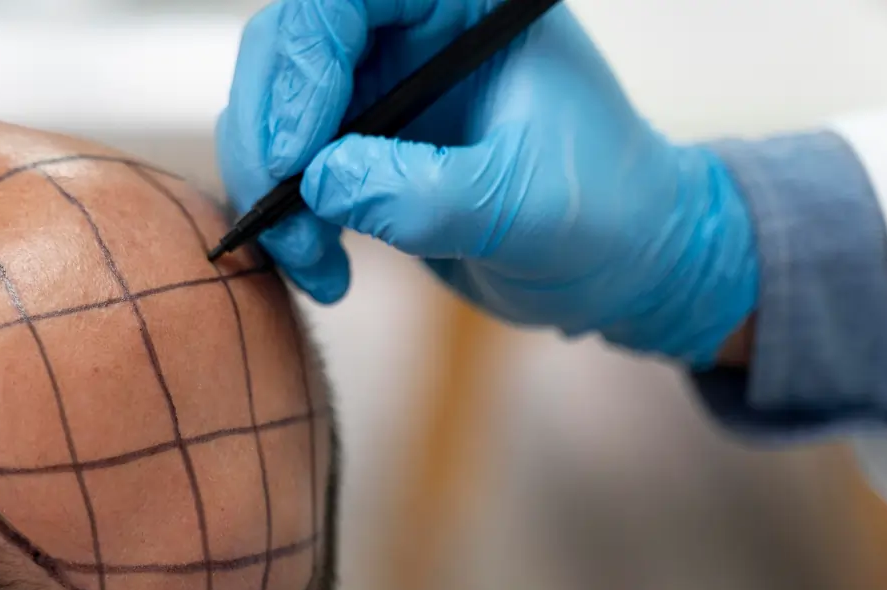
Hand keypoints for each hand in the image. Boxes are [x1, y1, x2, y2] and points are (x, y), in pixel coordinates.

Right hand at [217, 0, 758, 364]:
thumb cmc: (604, 215)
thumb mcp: (521, 208)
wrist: (618, 266)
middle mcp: (414, 34)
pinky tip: (320, 266)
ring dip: (269, 189)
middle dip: (269, 135)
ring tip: (312, 260)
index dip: (305, 66)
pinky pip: (287, 167)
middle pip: (289, 49)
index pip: (348, 3)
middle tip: (275, 215)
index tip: (298, 157)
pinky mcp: (361, 147)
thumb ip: (425, 193)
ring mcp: (381, 89)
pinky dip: (284, 219)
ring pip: (274, 111)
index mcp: (464, 7)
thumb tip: (321, 182)